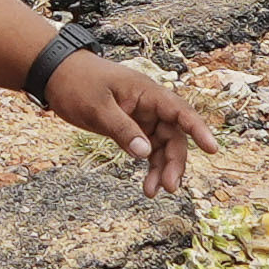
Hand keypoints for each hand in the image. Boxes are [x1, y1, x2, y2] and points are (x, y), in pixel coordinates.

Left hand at [38, 50, 212, 190]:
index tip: (212, 149)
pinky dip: (148, 166)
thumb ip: (122, 130)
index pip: (180, 112)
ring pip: (162, 146)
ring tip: (152, 192)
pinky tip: (147, 185)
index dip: (198, 130)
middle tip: (170, 187)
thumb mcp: (98, 108)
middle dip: (174, 161)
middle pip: (174, 135)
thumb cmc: (77, 84)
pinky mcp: (132, 127)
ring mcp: (142, 117)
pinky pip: (147, 149)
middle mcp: (150, 105)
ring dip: (161, 169)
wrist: (56, 75)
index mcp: (148, 93)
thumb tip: (145, 154)